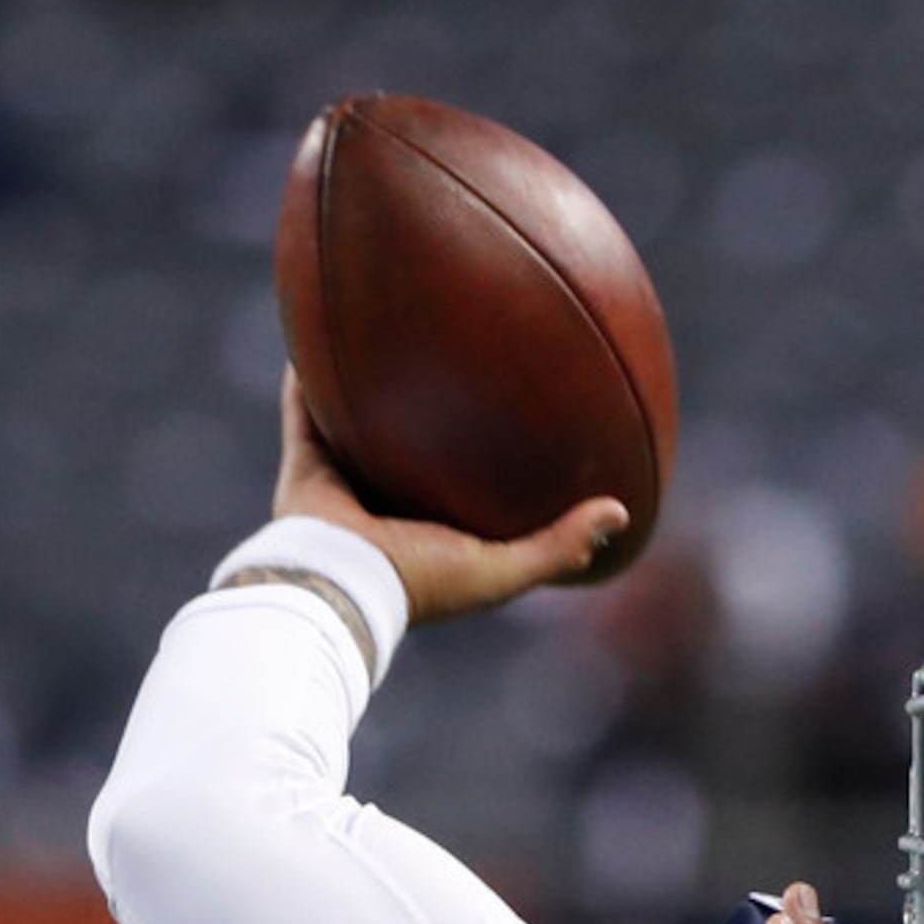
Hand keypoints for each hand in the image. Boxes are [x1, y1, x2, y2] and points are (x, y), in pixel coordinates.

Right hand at [272, 368, 626, 623]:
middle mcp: (382, 504)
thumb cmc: (420, 583)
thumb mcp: (501, 569)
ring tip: (384, 335)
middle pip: (405, 446)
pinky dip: (306, 379)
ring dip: (363, 387)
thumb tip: (621, 511)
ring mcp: (340, 485)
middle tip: (448, 359)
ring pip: (353, 425)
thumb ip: (558, 545)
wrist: (339, 588)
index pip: (457, 485)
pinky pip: (303, 412)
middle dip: (421, 409)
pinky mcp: (303, 468)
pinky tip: (317, 335)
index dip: (479, 453)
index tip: (510, 414)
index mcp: (426, 529)